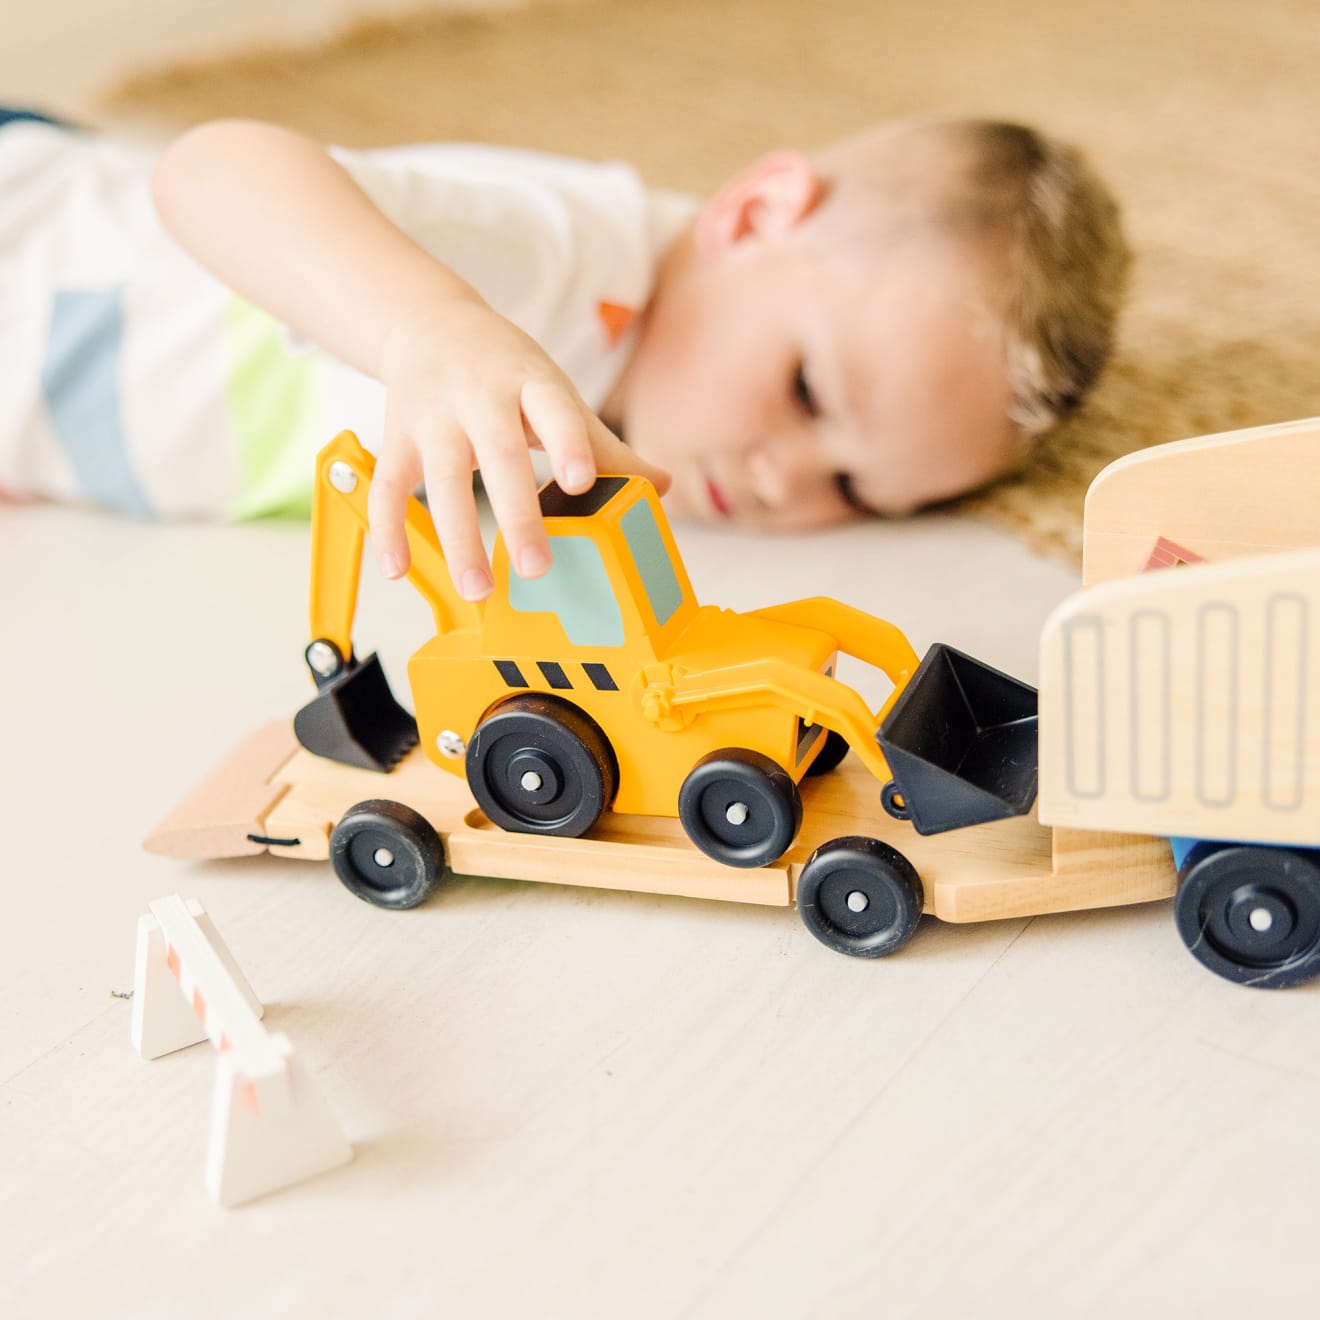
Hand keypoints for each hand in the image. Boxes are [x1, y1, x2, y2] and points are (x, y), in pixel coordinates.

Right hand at [369, 299, 668, 600]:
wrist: (430, 324)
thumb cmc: (507, 370)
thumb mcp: (555, 393)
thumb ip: (603, 444)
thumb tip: (661, 485)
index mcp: (530, 383)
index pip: (554, 410)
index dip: (568, 443)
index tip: (581, 480)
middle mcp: (479, 397)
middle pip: (498, 457)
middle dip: (517, 515)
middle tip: (535, 567)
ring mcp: (433, 418)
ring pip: (440, 483)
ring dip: (458, 540)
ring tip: (478, 589)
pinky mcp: (397, 438)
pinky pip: (387, 487)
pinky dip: (388, 529)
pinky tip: (398, 569)